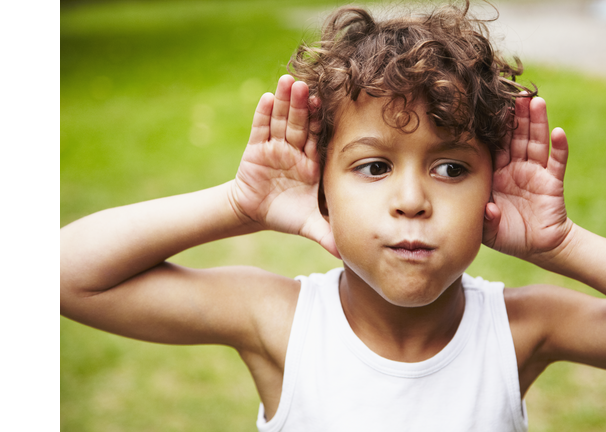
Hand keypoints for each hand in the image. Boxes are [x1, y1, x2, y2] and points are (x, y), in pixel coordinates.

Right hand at [231, 75, 338, 257]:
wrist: (255, 214)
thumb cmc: (286, 214)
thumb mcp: (309, 225)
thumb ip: (328, 234)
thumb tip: (350, 255)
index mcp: (312, 162)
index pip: (319, 138)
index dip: (322, 122)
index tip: (329, 104)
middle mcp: (295, 150)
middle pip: (300, 123)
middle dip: (303, 105)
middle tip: (308, 85)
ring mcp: (275, 146)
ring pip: (281, 120)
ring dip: (284, 102)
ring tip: (288, 82)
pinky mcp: (256, 149)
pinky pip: (260, 129)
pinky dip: (263, 114)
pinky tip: (266, 97)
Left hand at [482, 96, 572, 260]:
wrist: (537, 248)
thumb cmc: (508, 235)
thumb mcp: (488, 229)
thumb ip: (485, 218)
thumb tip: (488, 208)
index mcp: (497, 174)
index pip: (494, 146)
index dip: (493, 128)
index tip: (487, 107)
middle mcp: (516, 168)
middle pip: (516, 136)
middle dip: (516, 116)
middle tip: (514, 93)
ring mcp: (536, 173)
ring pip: (536, 142)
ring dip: (537, 122)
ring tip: (536, 101)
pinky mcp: (553, 182)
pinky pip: (557, 162)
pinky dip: (559, 148)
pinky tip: (559, 133)